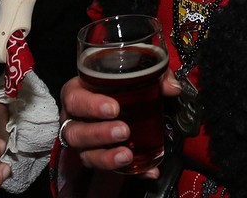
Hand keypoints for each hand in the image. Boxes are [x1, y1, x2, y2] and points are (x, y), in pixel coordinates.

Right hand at [57, 72, 181, 178]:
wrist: (116, 103)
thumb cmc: (116, 86)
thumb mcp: (132, 75)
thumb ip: (154, 76)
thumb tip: (172, 87)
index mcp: (78, 93)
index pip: (74, 98)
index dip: (90, 105)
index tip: (114, 108)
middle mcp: (75, 120)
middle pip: (75, 132)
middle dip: (99, 134)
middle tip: (123, 131)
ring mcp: (84, 143)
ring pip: (86, 155)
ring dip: (106, 157)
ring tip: (126, 155)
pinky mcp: (98, 158)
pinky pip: (109, 170)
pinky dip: (131, 171)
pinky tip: (148, 170)